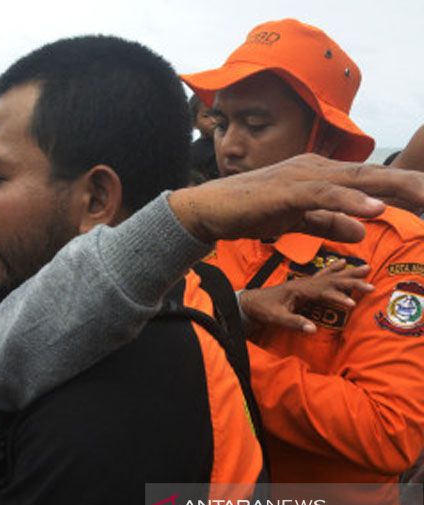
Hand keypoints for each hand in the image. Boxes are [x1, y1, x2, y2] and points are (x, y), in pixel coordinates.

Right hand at [168, 153, 423, 242]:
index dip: (405, 191)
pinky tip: (372, 210)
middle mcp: (317, 169)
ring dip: (394, 189)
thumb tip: (364, 228)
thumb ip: (330, 223)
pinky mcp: (286, 190)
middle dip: (411, 186)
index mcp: (322, 176)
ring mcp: (302, 176)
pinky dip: (349, 202)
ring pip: (356, 181)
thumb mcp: (298, 221)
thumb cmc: (249, 211)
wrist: (208, 209)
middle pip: (374, 177)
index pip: (371, 183)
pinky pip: (323, 196)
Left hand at [239, 259, 373, 334]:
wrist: (250, 302)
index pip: (322, 292)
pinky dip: (334, 268)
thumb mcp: (276, 318)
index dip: (337, 297)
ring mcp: (304, 282)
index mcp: (298, 290)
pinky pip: (323, 274)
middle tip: (370, 283)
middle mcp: (303, 283)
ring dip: (348, 273)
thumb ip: (294, 322)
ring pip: (330, 275)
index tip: (352, 304)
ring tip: (366, 267)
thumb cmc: (262, 310)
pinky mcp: (304, 284)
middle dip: (351, 281)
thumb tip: (312, 330)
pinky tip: (342, 263)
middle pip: (331, 280)